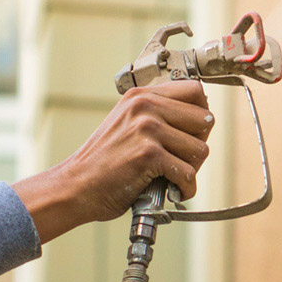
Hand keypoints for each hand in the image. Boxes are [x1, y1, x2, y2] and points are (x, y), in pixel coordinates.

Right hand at [13, 80, 212, 242]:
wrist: (77, 186)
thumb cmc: (103, 162)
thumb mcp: (127, 124)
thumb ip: (157, 115)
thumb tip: (203, 119)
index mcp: (141, 96)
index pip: (195, 91)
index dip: (202, 114)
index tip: (194, 132)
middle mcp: (145, 106)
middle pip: (204, 120)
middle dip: (199, 145)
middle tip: (183, 160)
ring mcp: (147, 129)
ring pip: (200, 149)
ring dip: (192, 170)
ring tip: (173, 177)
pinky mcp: (148, 155)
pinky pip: (188, 173)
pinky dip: (185, 188)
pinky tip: (173, 191)